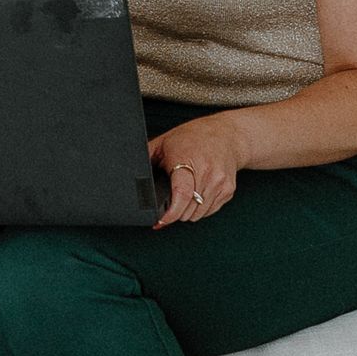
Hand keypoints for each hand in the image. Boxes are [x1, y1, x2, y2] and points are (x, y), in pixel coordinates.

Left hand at [148, 113, 252, 227]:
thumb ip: (147, 157)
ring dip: (187, 212)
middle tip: (167, 205)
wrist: (227, 135)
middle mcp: (207, 172)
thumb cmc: (193, 137)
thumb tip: (128, 171)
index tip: (160, 221)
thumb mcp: (165, 142)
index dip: (170, 212)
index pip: (181, 193)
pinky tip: (196, 194)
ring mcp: (220, 183)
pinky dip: (200, 209)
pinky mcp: (228, 190)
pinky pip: (209, 211)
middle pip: (188, 209)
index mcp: (188, 160)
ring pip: (198, 214)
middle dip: (175, 212)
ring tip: (182, 197)